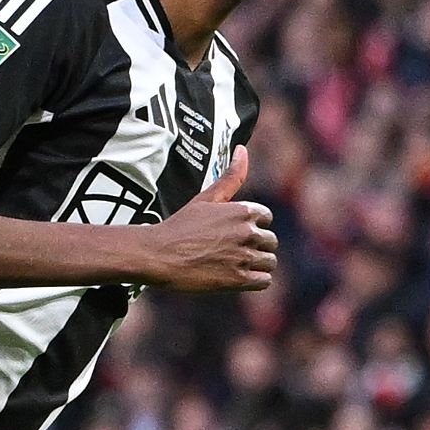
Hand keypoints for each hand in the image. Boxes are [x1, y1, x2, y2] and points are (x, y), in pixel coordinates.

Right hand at [141, 145, 276, 292]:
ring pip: (270, 261)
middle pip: (271, 241)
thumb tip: (243, 149)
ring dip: (257, 264)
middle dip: (256, 246)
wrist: (159, 255)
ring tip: (235, 265)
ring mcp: (244, 256)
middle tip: (232, 251)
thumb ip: (230, 176)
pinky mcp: (239, 279)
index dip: (252, 225)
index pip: (266, 217)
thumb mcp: (206, 198)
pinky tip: (238, 277)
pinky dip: (255, 280)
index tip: (234, 232)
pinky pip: (265, 280)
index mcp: (243, 211)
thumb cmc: (180, 225)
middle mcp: (248, 232)